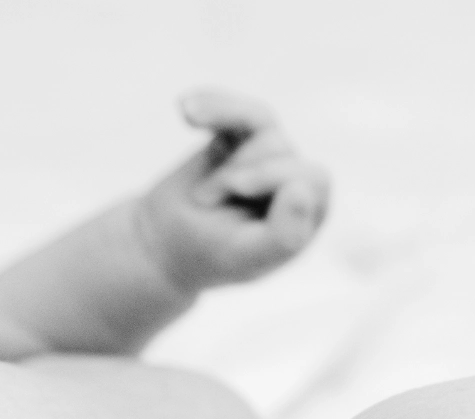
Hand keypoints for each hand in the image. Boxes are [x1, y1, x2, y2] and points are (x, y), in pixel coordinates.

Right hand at [135, 88, 330, 292]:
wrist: (164, 243)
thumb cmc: (211, 254)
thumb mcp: (247, 256)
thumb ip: (284, 236)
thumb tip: (301, 190)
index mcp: (310, 213)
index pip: (311, 176)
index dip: (270, 176)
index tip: (237, 190)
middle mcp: (297, 180)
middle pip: (282, 147)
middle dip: (237, 171)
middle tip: (206, 203)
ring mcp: (269, 154)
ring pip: (259, 122)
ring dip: (221, 160)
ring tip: (201, 191)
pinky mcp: (239, 134)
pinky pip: (234, 106)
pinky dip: (211, 105)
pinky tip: (184, 111)